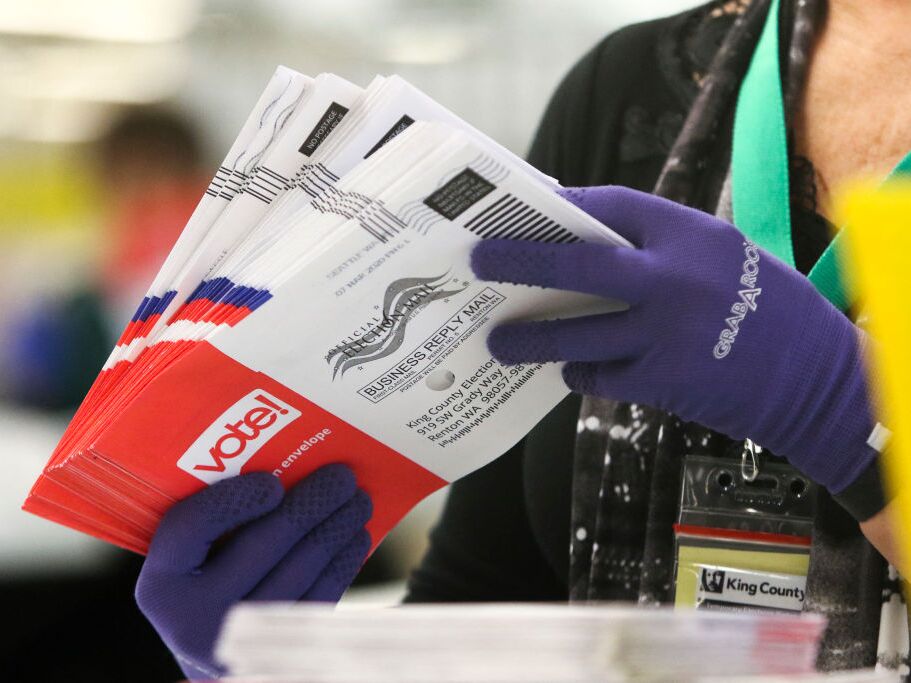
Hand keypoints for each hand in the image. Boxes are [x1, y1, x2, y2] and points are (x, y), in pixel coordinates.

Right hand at [136, 464, 371, 679]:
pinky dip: (343, 563)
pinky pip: (321, 598)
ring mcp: (240, 644)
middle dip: (309, 504)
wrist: (216, 655)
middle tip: (342, 475)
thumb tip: (284, 465)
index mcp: (162, 586)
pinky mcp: (281, 655)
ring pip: (301, 570)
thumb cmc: (206, 589)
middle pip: (261, 545)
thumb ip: (212, 523)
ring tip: (358, 501)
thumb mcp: (190, 562)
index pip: (191, 527)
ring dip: (336, 528)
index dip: (233, 501)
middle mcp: (194, 621)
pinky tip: (356, 538)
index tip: (272, 482)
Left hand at [471, 185, 878, 493]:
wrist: (814, 377)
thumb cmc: (763, 306)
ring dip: (532, 338)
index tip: (525, 207)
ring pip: (576, 334)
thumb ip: (659, 246)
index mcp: (690, 235)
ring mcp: (664, 334)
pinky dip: (580, 371)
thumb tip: (582, 240)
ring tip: (498, 341)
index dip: (564, 205)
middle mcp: (673, 280)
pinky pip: (600, 374)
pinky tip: (570, 368)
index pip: (611, 206)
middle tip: (477, 261)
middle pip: (577, 266)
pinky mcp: (661, 381)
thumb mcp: (719, 254)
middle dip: (520, 260)